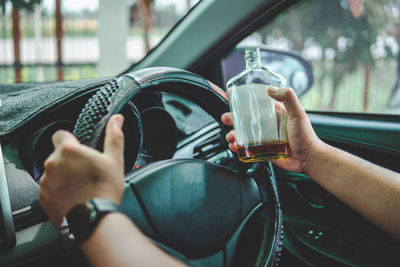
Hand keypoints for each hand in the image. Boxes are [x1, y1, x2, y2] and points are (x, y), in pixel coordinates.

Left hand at [39, 114, 124, 228]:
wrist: (94, 219)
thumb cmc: (104, 189)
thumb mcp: (115, 160)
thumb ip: (114, 136)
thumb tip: (117, 119)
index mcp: (68, 150)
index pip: (60, 134)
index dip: (70, 140)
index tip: (80, 149)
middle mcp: (52, 163)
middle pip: (58, 155)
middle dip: (69, 160)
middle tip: (86, 171)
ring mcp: (46, 181)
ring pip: (53, 172)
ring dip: (63, 175)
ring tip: (81, 186)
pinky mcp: (43, 198)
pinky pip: (49, 188)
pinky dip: (59, 191)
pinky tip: (74, 196)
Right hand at [221, 87, 323, 172]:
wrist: (308, 158)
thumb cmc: (306, 136)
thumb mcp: (297, 113)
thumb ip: (288, 97)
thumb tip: (271, 89)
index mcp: (274, 113)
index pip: (255, 103)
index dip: (242, 99)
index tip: (231, 95)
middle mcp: (267, 125)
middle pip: (244, 119)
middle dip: (232, 118)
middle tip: (226, 118)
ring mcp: (263, 138)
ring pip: (243, 134)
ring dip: (233, 134)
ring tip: (231, 137)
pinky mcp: (262, 151)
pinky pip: (246, 148)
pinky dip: (237, 147)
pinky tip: (235, 147)